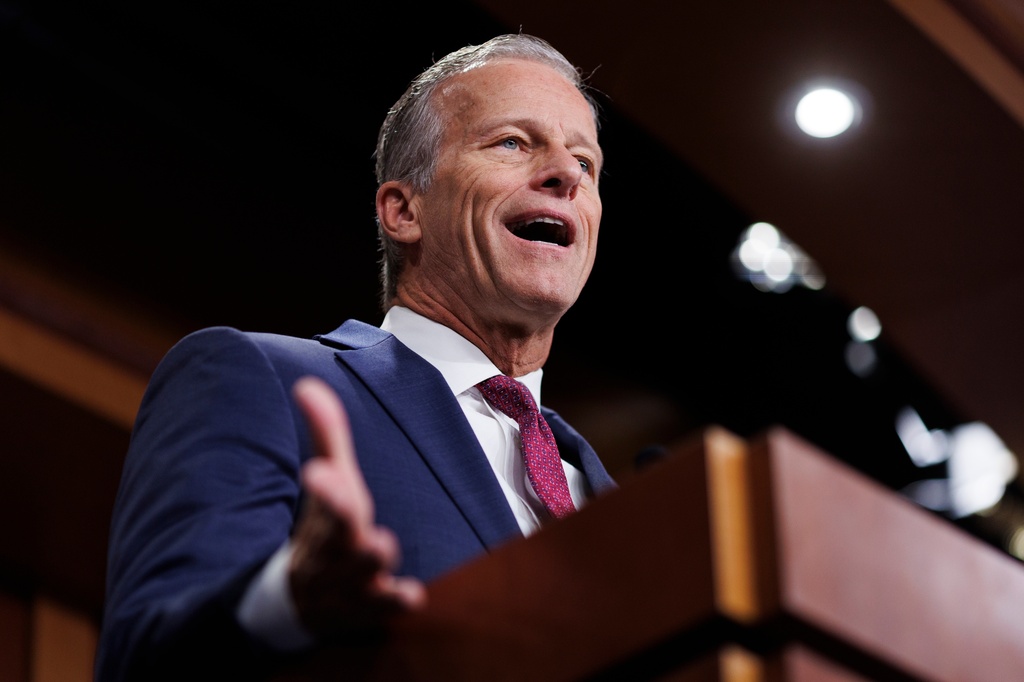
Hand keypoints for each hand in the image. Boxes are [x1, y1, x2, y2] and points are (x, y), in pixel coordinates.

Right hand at [288, 376, 426, 637]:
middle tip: (347, 496)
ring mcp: (352, 582)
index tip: (316, 470)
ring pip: (360, 574)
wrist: (299, 601)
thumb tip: (308, 385)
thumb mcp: (329, 483)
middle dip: (339, 516)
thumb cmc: (322, 531)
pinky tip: (411, 595)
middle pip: (338, 534)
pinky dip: (394, 603)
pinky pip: (384, 609)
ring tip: (380, 544)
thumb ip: (327, 435)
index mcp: (327, 516)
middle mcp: (336, 550)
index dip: (325, 485)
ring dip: (371, 559)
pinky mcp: (370, 608)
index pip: (325, 497)